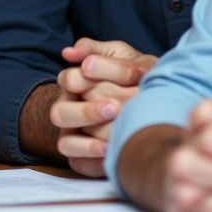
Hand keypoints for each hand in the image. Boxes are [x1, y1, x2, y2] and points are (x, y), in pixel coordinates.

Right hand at [51, 38, 156, 176]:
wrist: (152, 98)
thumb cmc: (133, 72)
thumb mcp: (119, 54)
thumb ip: (94, 49)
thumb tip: (68, 52)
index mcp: (74, 82)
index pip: (68, 80)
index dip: (85, 79)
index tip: (109, 76)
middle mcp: (69, 108)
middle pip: (60, 113)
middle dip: (87, 112)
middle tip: (115, 107)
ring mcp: (74, 134)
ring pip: (64, 142)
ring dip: (88, 141)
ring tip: (114, 135)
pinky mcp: (82, 156)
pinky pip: (77, 162)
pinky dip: (92, 159)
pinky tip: (111, 150)